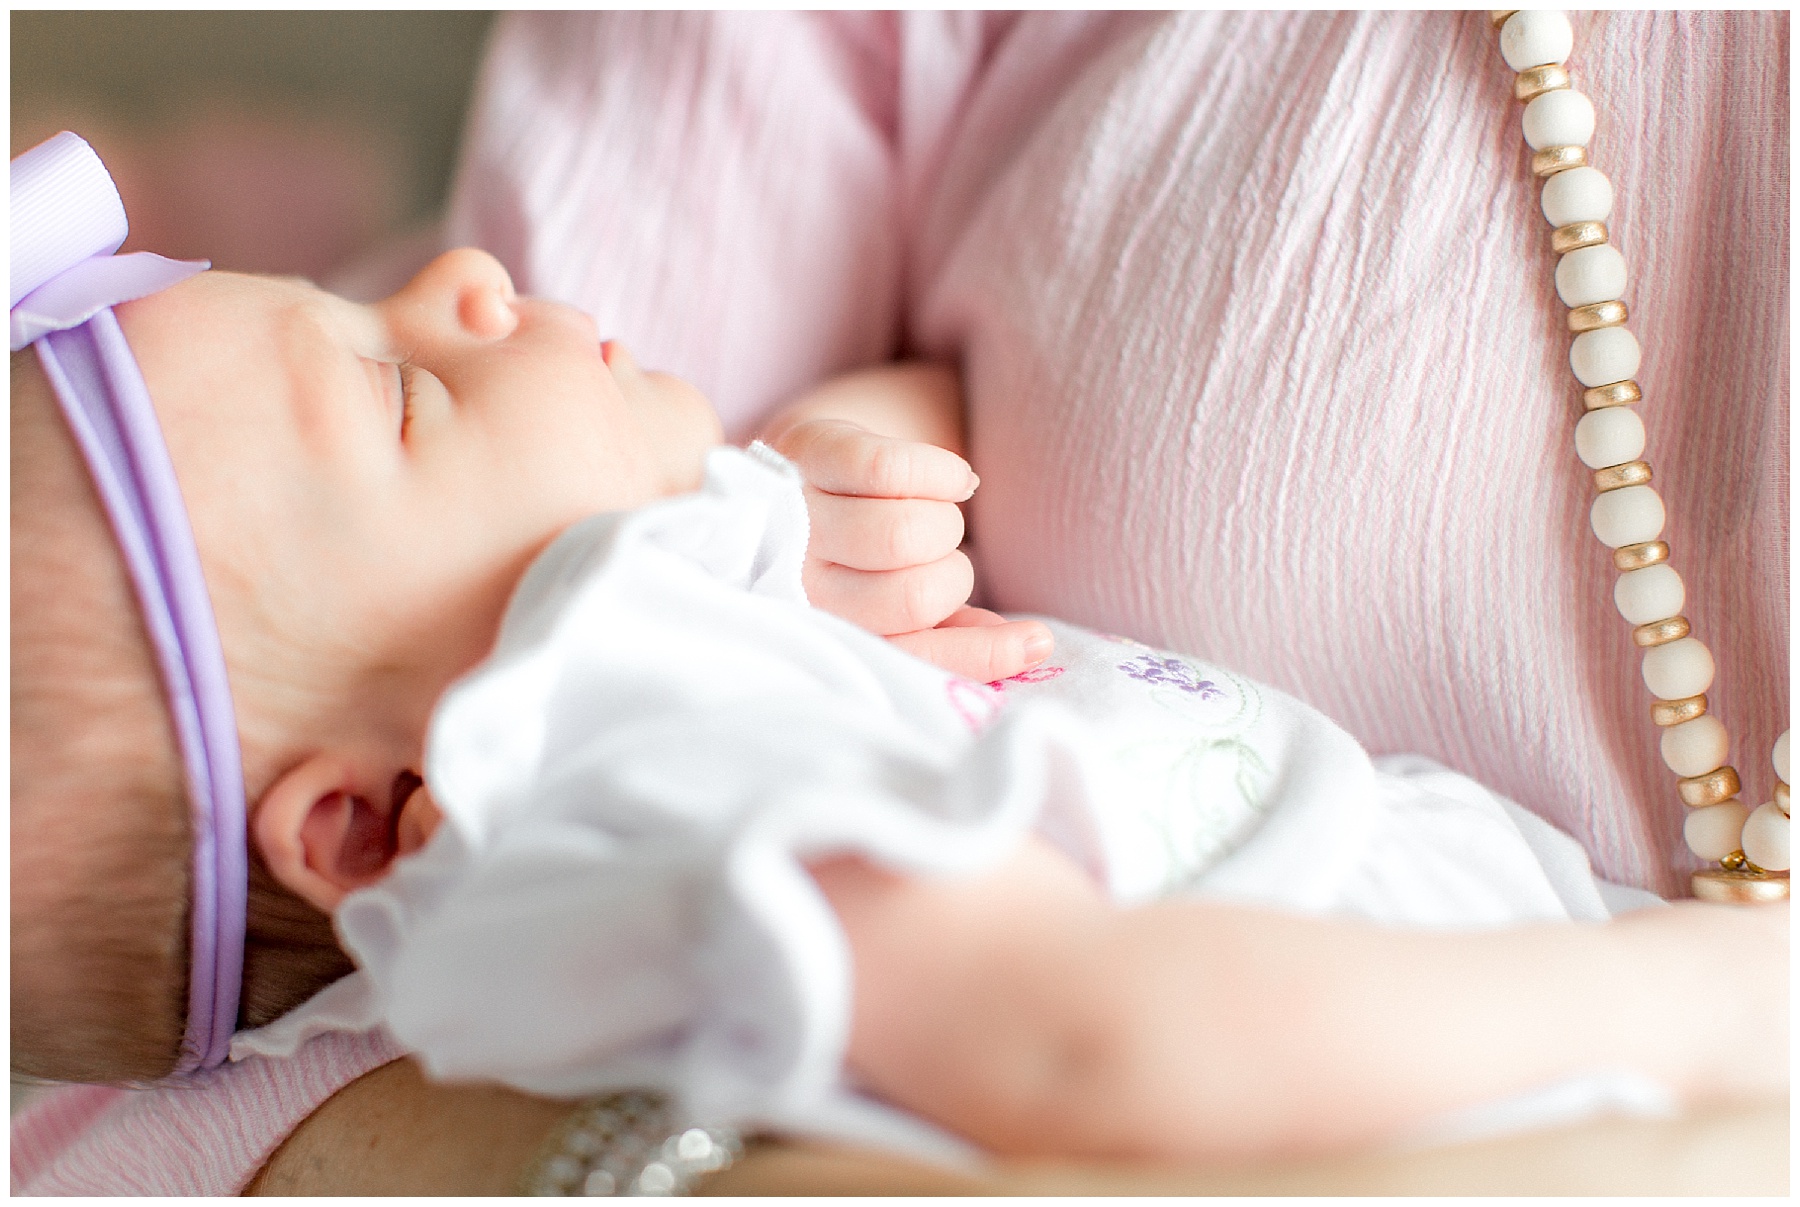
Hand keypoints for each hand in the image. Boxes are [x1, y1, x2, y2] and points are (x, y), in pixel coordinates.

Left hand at [769, 418, 1052, 681]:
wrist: (799, 467)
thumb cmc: (857, 549)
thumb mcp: (897, 595)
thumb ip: (952, 631)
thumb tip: (1030, 645)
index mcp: (824, 630)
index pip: (908, 655)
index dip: (979, 653)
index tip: (1036, 638)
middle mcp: (795, 582)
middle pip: (913, 594)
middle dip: (951, 572)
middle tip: (944, 553)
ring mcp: (794, 515)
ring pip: (901, 535)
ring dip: (942, 521)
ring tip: (936, 514)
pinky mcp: (806, 452)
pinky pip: (886, 470)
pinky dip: (939, 472)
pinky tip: (953, 478)